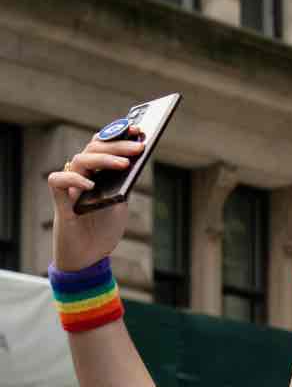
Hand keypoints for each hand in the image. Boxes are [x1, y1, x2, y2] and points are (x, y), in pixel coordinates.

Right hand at [48, 127, 144, 271]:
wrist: (89, 256)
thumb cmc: (104, 228)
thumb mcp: (120, 202)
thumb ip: (124, 182)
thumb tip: (136, 159)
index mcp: (96, 172)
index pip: (102, 145)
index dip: (117, 135)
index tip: (139, 130)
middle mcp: (81, 174)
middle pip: (94, 149)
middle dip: (117, 145)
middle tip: (139, 147)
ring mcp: (70, 186)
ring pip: (80, 160)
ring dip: (103, 160)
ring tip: (124, 165)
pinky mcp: (60, 202)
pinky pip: (58, 181)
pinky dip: (73, 180)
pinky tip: (91, 184)